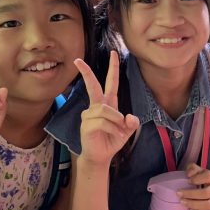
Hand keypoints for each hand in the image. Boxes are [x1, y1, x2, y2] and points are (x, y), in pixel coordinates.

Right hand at [74, 51, 139, 166]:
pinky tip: (115, 135)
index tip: (113, 53)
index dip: (113, 67)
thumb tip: (129, 117)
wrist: (101, 157)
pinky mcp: (86, 124)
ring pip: (106, 110)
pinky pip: (103, 121)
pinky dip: (113, 128)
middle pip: (93, 86)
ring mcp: (89, 115)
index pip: (110, 82)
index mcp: (108, 103)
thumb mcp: (127, 131)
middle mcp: (97, 106)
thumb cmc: (112, 140)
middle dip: (86, 72)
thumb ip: (132, 123)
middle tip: (78, 60)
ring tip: (120, 131)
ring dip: (117, 121)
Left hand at [178, 164, 209, 209]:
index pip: (208, 176)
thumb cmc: (201, 178)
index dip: (198, 178)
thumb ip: (192, 168)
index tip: (188, 180)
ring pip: (208, 205)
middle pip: (207, 193)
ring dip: (194, 204)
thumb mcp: (197, 170)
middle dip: (191, 194)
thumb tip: (188, 175)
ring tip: (183, 202)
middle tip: (179, 194)